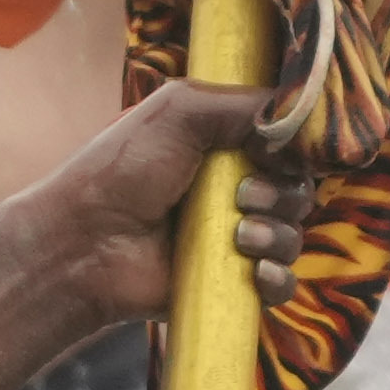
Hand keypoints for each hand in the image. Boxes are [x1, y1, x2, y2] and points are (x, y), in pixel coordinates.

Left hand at [25, 76, 309, 333]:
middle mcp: (232, 189)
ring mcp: (232, 237)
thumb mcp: (179, 112)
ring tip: (239, 235)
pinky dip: (277, 278)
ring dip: (276, 234)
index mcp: (223, 146)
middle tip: (243, 196)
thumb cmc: (123, 169)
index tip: (275, 151)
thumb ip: (242, 104)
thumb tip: (303, 115)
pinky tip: (253, 270)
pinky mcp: (229, 281)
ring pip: (292, 235)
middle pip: (297, 190)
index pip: (286, 146)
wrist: (86, 240)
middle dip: (281, 193)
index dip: (291, 150)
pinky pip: (281, 284)